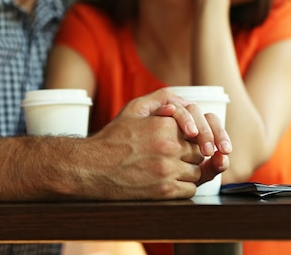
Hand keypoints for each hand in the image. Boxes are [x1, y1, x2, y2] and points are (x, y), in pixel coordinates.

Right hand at [86, 89, 230, 199]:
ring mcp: (168, 170)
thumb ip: (161, 99)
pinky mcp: (164, 190)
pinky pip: (190, 190)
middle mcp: (170, 147)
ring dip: (187, 172)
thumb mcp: (134, 109)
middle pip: (198, 153)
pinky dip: (183, 188)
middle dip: (190, 155)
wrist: (91, 167)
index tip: (184, 142)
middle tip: (175, 156)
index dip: (191, 138)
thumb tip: (183, 102)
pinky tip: (168, 182)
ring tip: (170, 169)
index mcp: (165, 125)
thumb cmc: (112, 138)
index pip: (197, 132)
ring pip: (196, 172)